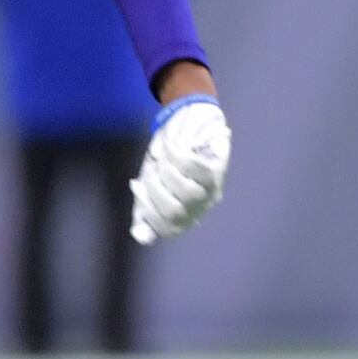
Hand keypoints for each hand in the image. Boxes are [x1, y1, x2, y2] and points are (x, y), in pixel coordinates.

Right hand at [129, 95, 231, 242]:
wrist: (187, 121)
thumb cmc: (169, 158)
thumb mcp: (153, 183)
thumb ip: (146, 207)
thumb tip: (140, 236)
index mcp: (187, 211)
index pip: (169, 227)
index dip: (150, 214)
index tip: (139, 190)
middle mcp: (202, 204)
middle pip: (176, 213)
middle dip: (156, 193)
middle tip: (150, 173)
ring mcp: (213, 186)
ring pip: (187, 193)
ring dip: (167, 174)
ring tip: (162, 160)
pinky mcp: (218, 166)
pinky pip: (194, 168)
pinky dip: (177, 157)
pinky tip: (172, 148)